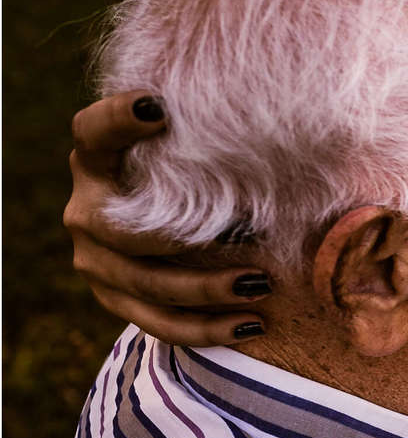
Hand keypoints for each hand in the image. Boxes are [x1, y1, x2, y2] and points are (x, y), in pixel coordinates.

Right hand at [65, 91, 270, 345]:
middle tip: (253, 234)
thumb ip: (216, 138)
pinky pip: (158, 323)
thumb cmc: (202, 172)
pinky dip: (206, 329)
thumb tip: (291, 123)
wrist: (172, 221)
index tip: (157, 108)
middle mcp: (87, 208)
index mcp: (99, 158)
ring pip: (145, 284)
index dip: (117, 119)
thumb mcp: (200, 151)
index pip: (93, 131)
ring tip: (263, 285)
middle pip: (125, 231)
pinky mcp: (115, 298)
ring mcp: (95, 259)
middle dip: (187, 239)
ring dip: (207, 290)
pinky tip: (251, 325)